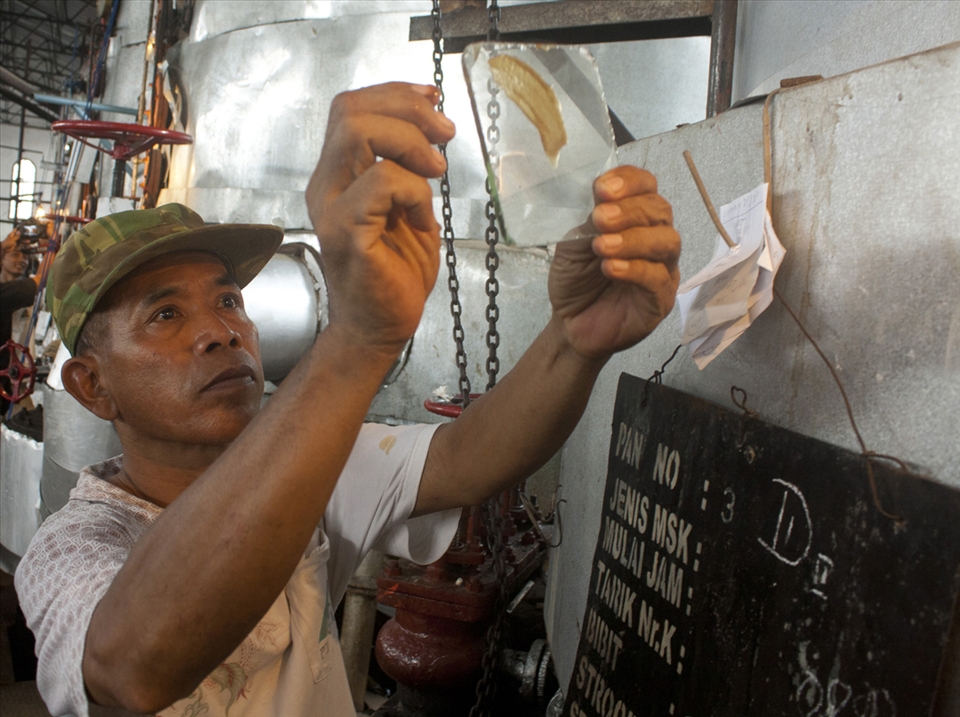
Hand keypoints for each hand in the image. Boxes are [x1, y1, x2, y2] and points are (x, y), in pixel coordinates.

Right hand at [305, 83, 455, 355]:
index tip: (433, 101)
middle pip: (350, 110)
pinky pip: (381, 182)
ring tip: (437, 172)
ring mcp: (331, 209)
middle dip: (407, 109)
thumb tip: (429, 126)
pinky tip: (422, 218)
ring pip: (359, 133)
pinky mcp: (347, 233)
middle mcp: (327, 187)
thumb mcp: (407, 208)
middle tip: (445, 135)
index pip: (350, 109)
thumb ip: (407, 169)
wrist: (381, 328)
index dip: (394, 94)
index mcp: (338, 178)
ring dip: (410, 142)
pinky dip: (413, 191)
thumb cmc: (394, 273)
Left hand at [548, 166, 680, 360]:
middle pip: (660, 210)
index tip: (602, 187)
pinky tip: (610, 268)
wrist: (570, 323)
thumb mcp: (574, 244)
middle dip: (629, 210)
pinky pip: (658, 278)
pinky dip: (634, 269)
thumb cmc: (576, 280)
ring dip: (634, 239)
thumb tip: (603, 198)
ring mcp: (662, 268)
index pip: (646, 186)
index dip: (629, 181)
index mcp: (635, 218)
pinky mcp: (661, 299)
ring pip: (667, 241)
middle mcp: (654, 238)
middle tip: (601, 217)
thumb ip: (591, 221)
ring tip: (602, 246)